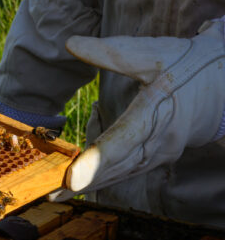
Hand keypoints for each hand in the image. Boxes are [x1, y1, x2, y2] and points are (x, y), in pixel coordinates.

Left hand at [63, 20, 224, 192]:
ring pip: (121, 174)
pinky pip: (127, 173)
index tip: (71, 177)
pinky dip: (101, 181)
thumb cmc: (187, 64)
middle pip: (117, 166)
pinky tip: (75, 190)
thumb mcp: (152, 53)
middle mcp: (161, 140)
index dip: (96, 162)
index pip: (122, 141)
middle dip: (84, 181)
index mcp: (158, 112)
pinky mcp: (158, 158)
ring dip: (89, 186)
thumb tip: (70, 43)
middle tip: (51, 193)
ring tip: (55, 196)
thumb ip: (110, 52)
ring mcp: (161, 153)